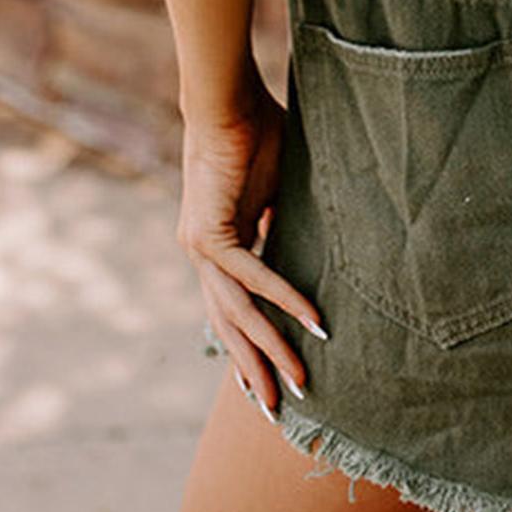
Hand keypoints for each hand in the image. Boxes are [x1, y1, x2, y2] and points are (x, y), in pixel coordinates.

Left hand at [176, 74, 324, 415]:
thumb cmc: (254, 133)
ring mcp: (200, 247)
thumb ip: (277, 222)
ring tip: (300, 380)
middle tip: (276, 410)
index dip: (245, 348)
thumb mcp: (272, 190)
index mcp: (212, 244)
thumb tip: (295, 244)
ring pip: (237, 314)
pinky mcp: (211, 233)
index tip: (262, 383)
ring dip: (270, 349)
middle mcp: (200, 253)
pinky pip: (252, 278)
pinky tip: (311, 320)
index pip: (228, 310)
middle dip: (253, 370)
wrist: (228, 101)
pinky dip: (284, 299)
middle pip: (227, 327)